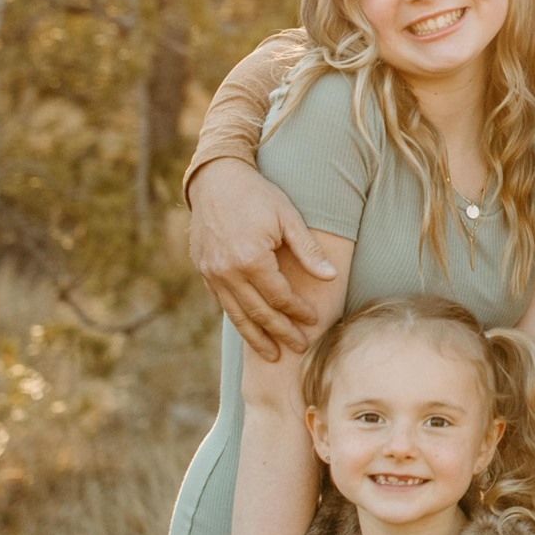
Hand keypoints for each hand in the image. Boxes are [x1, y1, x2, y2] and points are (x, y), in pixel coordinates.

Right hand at [190, 159, 334, 360]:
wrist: (215, 179)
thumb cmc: (258, 195)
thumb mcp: (288, 217)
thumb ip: (308, 250)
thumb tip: (331, 278)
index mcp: (251, 259)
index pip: (280, 297)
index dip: (298, 311)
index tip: (314, 321)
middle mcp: (228, 272)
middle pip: (259, 312)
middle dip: (280, 333)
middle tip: (299, 349)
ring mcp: (212, 273)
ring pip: (237, 314)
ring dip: (255, 336)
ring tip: (272, 355)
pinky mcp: (204, 270)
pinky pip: (223, 302)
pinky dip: (238, 318)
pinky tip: (250, 328)